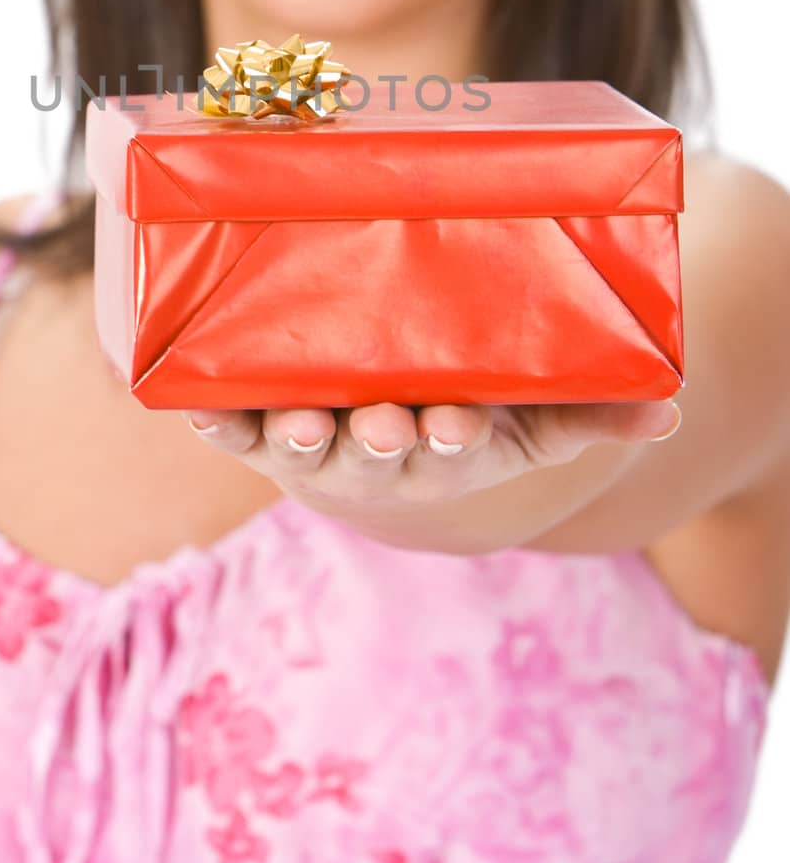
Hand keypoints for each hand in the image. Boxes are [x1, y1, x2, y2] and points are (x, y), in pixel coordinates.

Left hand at [183, 397, 682, 514]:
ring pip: (300, 446)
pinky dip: (214, 421)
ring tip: (295, 422)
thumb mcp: (532, 421)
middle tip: (384, 424)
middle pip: (372, 456)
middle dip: (377, 443)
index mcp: (438, 451)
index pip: (449, 451)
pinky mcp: (260, 426)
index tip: (455, 425)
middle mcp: (372, 456)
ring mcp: (313, 442)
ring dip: (295, 437)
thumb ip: (592, 410)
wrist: (383, 443)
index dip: (451, 441)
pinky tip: (193, 406)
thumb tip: (668, 408)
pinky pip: (231, 427)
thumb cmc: (464, 416)